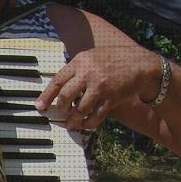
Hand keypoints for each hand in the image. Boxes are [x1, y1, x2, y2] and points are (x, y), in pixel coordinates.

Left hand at [35, 45, 158, 131]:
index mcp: (80, 61)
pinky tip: (85, 125)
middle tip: (60, 113)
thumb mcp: (92, 56)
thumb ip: (77, 68)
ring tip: (71, 125)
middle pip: (66, 96)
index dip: (46, 96)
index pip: (57, 80)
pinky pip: (96, 115)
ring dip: (74, 120)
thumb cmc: (114, 59)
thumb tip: (58, 85)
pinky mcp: (112, 98)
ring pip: (80, 109)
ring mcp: (101, 86)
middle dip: (61, 108)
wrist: (141, 64)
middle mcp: (88, 73)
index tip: (39, 107)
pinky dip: (89, 123)